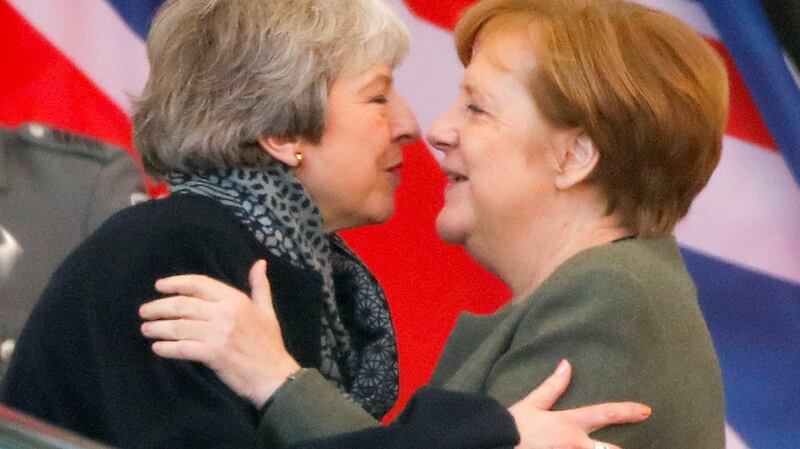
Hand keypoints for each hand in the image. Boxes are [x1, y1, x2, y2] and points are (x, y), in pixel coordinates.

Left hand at [139, 260, 299, 406]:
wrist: (274, 375)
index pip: (199, 284)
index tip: (159, 286)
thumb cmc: (269, 344)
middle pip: (184, 304)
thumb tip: (259, 263)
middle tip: (144, 311)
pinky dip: (167, 348)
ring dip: (158, 327)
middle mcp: (225, 313)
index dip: (176, 283)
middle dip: (159, 307)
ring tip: (146, 329)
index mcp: (236, 300)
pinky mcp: (213, 354)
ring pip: (180, 326)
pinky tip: (157, 348)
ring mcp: (219, 334)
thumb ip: (260, 286)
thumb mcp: (267, 311)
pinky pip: (183, 348)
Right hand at [509, 360, 650, 448]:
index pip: (605, 413)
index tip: (646, 410)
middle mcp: (576, 445)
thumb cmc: (512, 427)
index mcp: (569, 424)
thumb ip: (552, 387)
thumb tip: (567, 365)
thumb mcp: (531, 404)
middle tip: (631, 447)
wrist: (494, 444)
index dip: (628, 411)